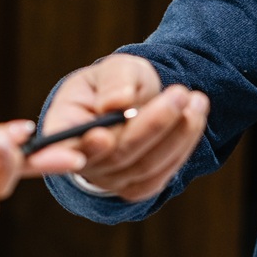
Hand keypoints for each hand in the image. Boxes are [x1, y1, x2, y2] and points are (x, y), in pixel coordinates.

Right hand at [40, 54, 208, 201]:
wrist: (133, 104)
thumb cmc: (117, 83)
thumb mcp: (116, 68)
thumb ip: (115, 80)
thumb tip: (118, 102)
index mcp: (62, 125)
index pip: (60, 148)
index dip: (76, 150)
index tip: (100, 136)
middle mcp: (80, 160)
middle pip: (116, 153)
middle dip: (153, 123)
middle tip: (180, 93)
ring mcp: (107, 179)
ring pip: (144, 165)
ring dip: (177, 133)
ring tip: (196, 99)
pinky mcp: (134, 188)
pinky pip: (161, 175)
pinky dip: (183, 146)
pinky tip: (195, 118)